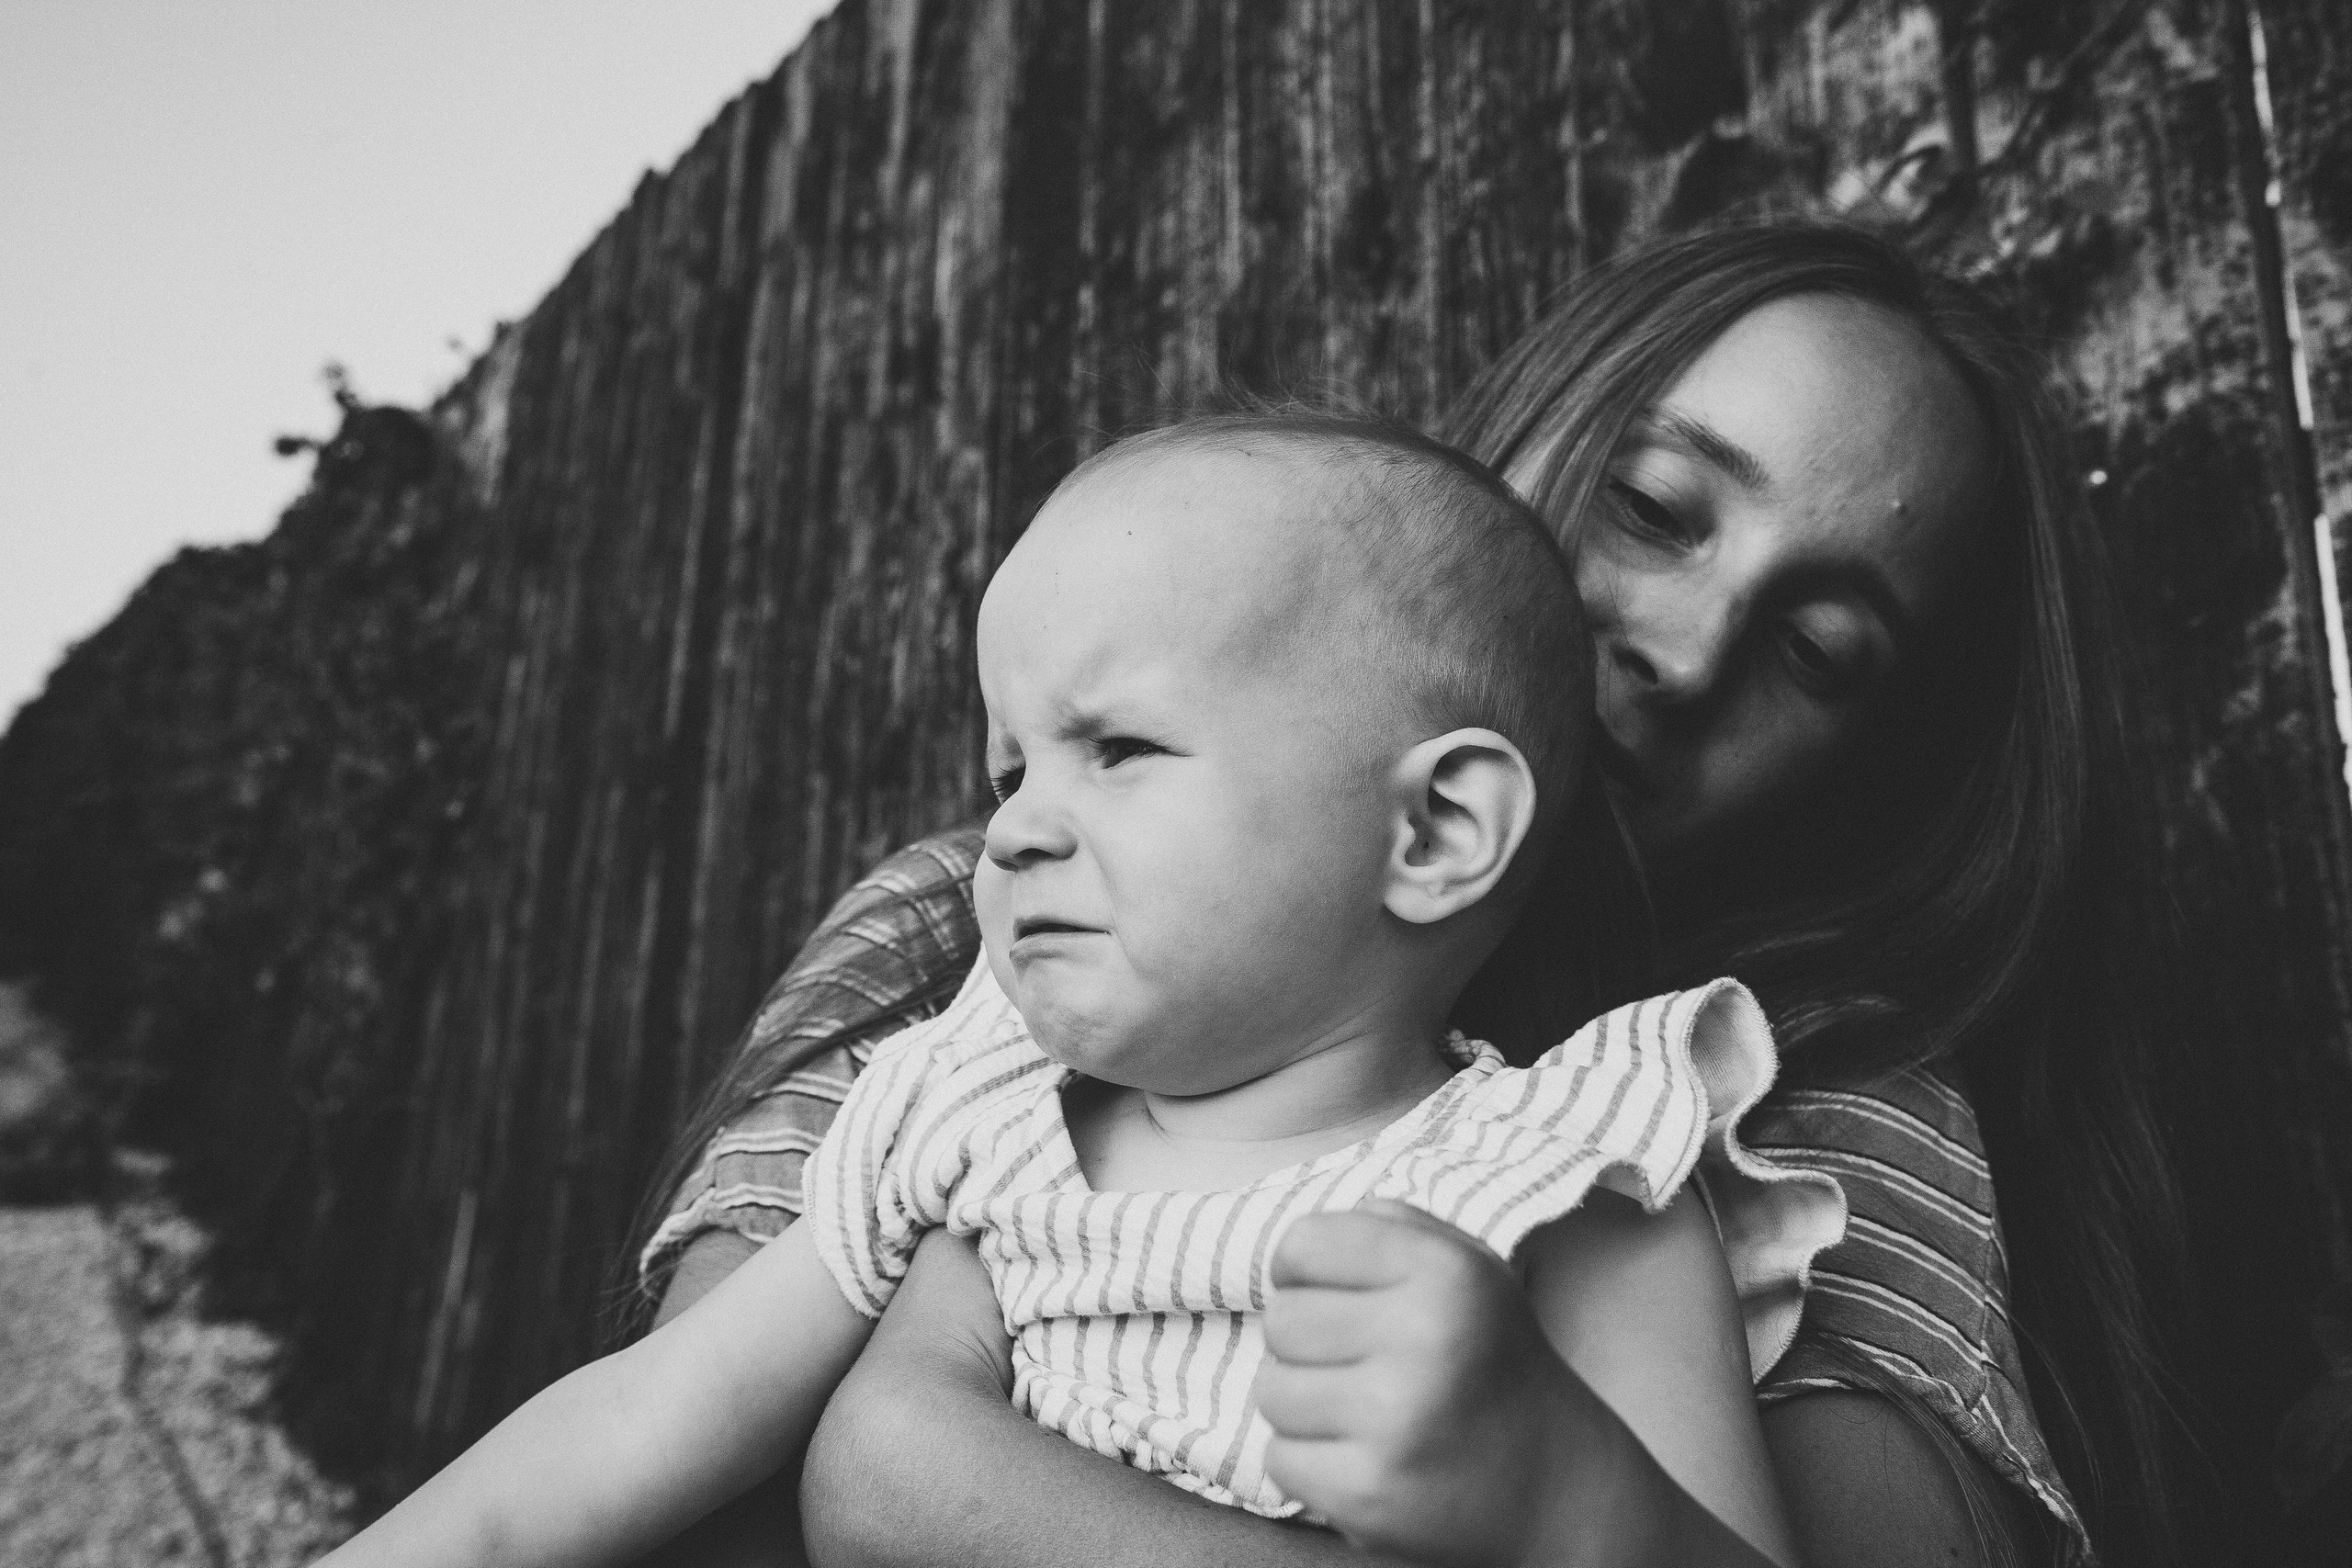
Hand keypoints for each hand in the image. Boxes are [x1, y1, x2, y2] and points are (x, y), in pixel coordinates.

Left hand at [1254, 1200, 1579, 1567]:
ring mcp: (1395, 1421)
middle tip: (1363, 1365)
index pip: (1302, 1244)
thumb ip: (1388, 1228)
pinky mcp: (1369, 1493)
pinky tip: (1365, 1460)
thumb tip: (1298, 1243)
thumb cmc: (1487, 1359)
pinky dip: (1310, 1464)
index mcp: (1445, 1272)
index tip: (1336, 1297)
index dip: (1303, 1271)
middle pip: (1281, 1320)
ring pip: (1271, 1392)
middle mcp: (1423, 1337)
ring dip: (1306, 1406)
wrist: (1554, 1484)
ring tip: (1366, 1414)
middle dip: (1308, 1343)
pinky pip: (1280, 1460)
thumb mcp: (1465, 1267)